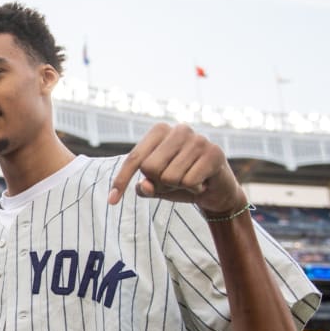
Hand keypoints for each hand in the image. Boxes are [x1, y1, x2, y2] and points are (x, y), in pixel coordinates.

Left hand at [108, 123, 246, 214]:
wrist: (217, 191)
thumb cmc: (182, 182)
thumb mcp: (158, 187)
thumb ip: (146, 187)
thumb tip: (144, 186)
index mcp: (160, 131)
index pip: (135, 158)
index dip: (122, 180)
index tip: (111, 201)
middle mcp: (179, 129)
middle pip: (150, 168)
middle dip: (159, 183)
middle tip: (175, 182)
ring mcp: (198, 139)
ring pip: (170, 177)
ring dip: (178, 187)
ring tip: (190, 181)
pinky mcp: (214, 153)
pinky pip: (189, 182)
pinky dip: (194, 189)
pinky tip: (203, 183)